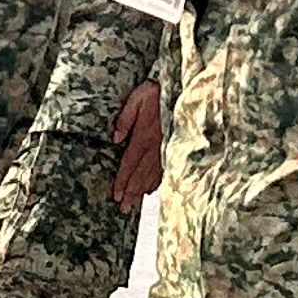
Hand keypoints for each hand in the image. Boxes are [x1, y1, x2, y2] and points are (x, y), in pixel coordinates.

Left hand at [108, 81, 165, 210]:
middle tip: (123, 209)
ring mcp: (166, 148)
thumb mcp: (136, 99)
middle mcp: (155, 147)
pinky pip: (165, 169)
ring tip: (134, 203)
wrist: (182, 88)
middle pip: (140, 175)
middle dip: (131, 193)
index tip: (115, 196)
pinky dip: (157, 181)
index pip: (129, 164)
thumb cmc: (156, 91)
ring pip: (153, 175)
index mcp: (143, 137)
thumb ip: (125, 119)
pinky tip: (152, 189)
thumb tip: (115, 138)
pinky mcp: (174, 146)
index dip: (122, 181)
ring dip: (142, 190)